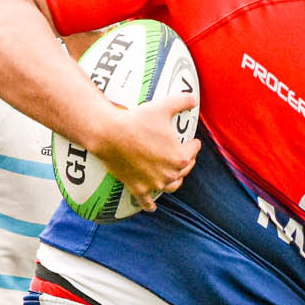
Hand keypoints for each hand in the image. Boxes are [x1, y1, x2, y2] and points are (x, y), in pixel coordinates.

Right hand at [93, 94, 200, 211]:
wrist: (109, 134)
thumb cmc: (137, 120)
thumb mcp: (163, 106)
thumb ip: (182, 100)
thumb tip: (193, 98)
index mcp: (180, 157)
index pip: (193, 150)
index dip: (194, 144)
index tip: (193, 141)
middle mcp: (170, 174)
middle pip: (184, 170)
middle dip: (186, 162)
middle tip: (184, 155)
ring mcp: (154, 184)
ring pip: (171, 186)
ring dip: (174, 181)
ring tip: (173, 177)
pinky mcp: (138, 189)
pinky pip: (147, 202)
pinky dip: (150, 205)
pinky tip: (152, 207)